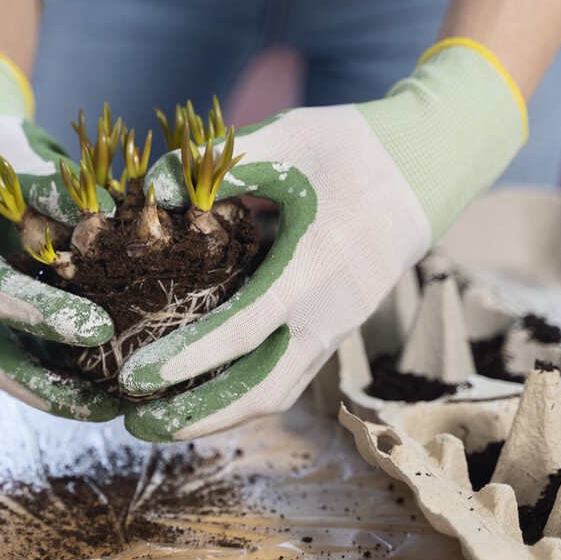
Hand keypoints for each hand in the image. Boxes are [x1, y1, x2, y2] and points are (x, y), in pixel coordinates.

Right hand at [0, 41, 120, 420]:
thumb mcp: (21, 162)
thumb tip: (105, 217)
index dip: (42, 314)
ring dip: (52, 391)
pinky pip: (10, 353)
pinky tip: (94, 384)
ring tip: (109, 408)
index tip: (99, 329)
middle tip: (106, 406)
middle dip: (47, 386)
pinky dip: (49, 370)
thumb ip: (54, 194)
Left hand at [120, 38, 527, 440]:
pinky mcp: (336, 327)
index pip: (244, 329)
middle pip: (263, 390)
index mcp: (316, 268)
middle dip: (198, 415)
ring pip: (278, 392)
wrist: (423, 168)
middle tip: (138, 423)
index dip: (188, 357)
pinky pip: (288, 375)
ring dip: (220, 414)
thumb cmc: (353, 148)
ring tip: (162, 422)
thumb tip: (155, 191)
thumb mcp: (287, 137)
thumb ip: (221, 163)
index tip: (137, 375)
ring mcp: (338, 326)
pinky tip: (202, 393)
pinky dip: (244, 394)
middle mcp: (330, 312)